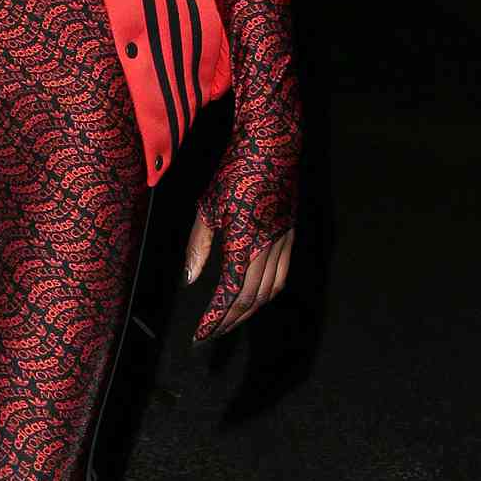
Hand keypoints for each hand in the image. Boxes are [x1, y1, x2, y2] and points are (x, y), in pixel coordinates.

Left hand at [184, 153, 294, 339]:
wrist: (273, 146)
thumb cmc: (236, 172)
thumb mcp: (209, 207)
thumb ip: (200, 246)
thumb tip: (190, 279)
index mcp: (246, 243)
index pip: (230, 294)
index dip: (214, 319)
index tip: (201, 335)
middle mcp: (269, 248)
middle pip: (251, 299)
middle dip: (230, 321)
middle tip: (211, 334)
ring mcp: (284, 242)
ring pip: (270, 291)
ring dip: (249, 311)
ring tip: (230, 320)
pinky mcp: (290, 235)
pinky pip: (281, 275)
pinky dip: (266, 293)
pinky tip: (254, 295)